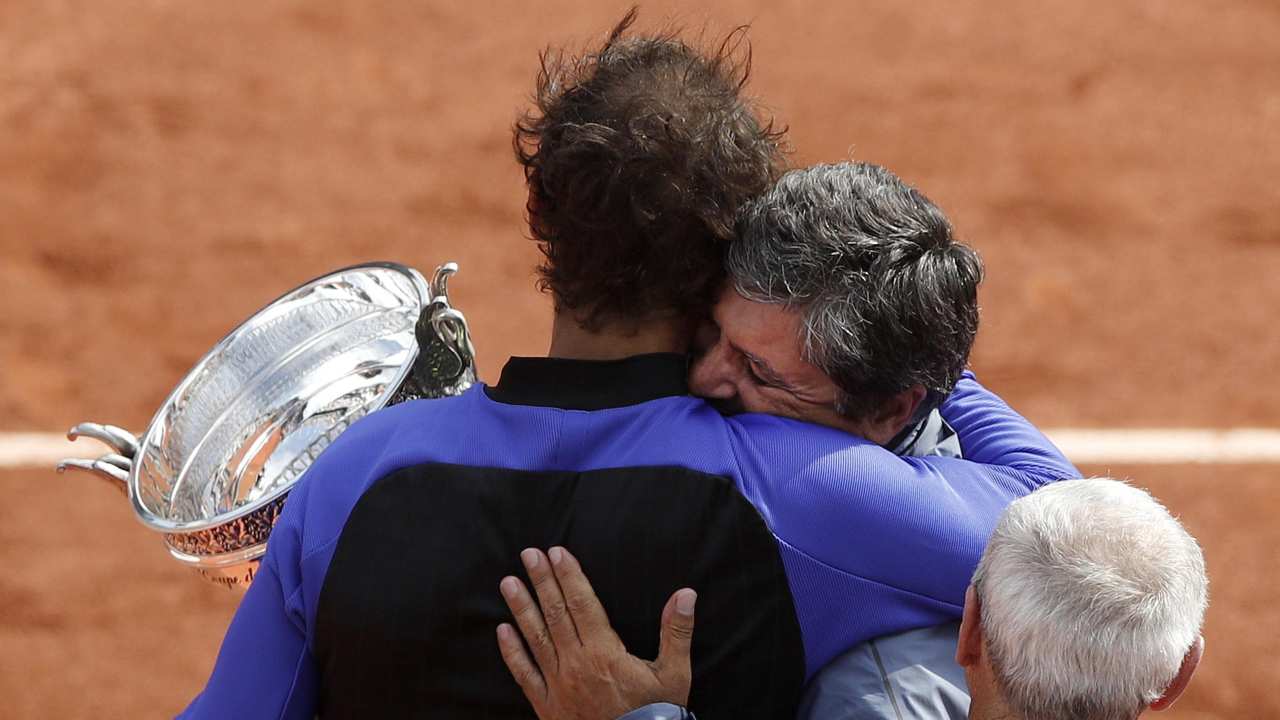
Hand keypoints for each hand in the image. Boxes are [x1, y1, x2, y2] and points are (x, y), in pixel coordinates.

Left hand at [496, 546, 696, 719]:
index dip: (570, 576)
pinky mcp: (547, 706)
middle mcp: (577, 664)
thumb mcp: (674, 674)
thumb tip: (686, 594)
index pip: (583, 603)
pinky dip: (512, 653)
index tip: (557, 552)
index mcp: (605, 652)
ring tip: (508, 582)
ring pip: (536, 639)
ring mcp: (558, 685)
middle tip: (528, 554)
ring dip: (521, 608)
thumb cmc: (655, 714)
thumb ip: (677, 631)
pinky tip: (502, 631)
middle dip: (542, 581)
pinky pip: (524, 675)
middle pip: (556, 613)